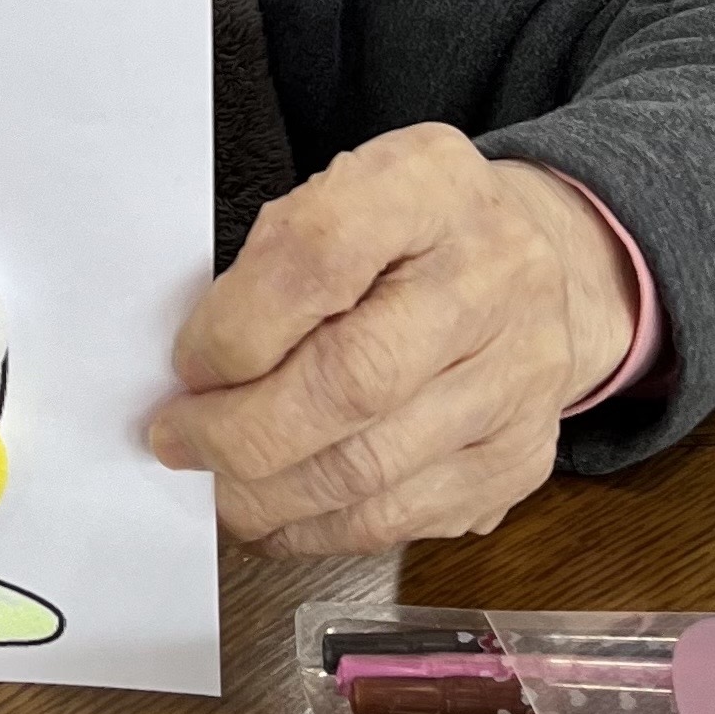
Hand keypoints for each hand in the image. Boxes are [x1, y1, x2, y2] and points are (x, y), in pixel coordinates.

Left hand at [146, 123, 639, 555]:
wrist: (537, 266)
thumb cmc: (408, 232)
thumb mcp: (340, 191)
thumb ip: (274, 261)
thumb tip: (198, 371)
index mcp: (429, 184)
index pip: (319, 256)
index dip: (237, 325)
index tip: (186, 362)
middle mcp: (491, 279)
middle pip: (353, 380)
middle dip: (242, 430)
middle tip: (178, 441)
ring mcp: (518, 376)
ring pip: (373, 468)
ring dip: (270, 494)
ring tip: (218, 488)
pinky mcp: (520, 458)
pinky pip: (404, 518)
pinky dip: (321, 529)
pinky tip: (277, 514)